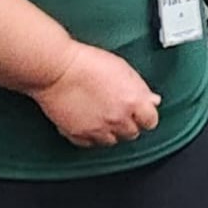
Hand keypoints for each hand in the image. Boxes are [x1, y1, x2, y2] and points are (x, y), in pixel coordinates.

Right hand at [29, 43, 159, 146]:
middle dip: (128, 124)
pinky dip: (89, 136)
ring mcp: (98, 129)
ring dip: (110, 132)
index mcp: (134, 102)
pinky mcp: (77, 134)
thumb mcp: (123, 69)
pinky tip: (86, 122)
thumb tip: (152, 100)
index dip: (145, 116)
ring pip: (111, 141)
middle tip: (119, 112)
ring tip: (101, 116)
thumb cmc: (87, 63)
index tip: (141, 113)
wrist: (56, 68)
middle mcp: (118, 119)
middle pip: (131, 133)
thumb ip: (140, 89)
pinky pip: (89, 144)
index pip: (150, 121)